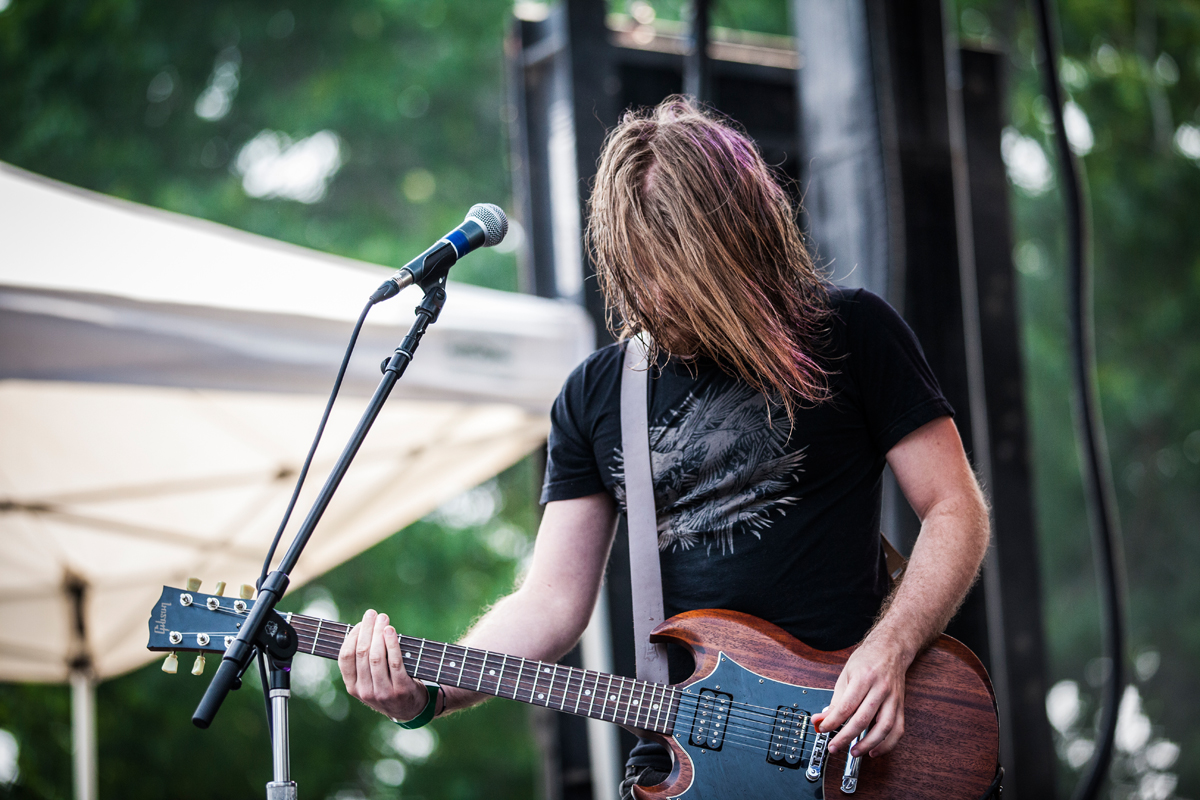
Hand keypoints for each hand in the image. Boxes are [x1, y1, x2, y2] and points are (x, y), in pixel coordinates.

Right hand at [338, 609, 427, 721]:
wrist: (410, 710)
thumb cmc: (387, 686)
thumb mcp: (368, 681)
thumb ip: (362, 662)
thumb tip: (361, 627)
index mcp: (352, 687)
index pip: (345, 657)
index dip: (351, 637)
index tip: (360, 623)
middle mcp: (365, 691)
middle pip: (361, 653)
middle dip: (366, 630)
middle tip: (372, 614)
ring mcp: (382, 692)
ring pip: (376, 657)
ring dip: (379, 633)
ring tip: (383, 618)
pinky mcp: (400, 689)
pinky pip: (395, 662)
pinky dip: (392, 644)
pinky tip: (391, 631)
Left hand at [812, 636, 912, 758]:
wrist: (890, 650)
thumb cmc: (867, 660)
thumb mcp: (846, 675)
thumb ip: (836, 700)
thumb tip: (821, 719)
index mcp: (864, 678)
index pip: (847, 706)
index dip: (833, 721)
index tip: (822, 729)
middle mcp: (881, 689)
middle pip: (863, 719)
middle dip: (846, 737)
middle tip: (834, 746)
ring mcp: (893, 699)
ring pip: (884, 727)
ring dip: (868, 744)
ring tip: (854, 752)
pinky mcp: (901, 707)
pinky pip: (897, 730)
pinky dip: (887, 744)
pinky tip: (874, 750)